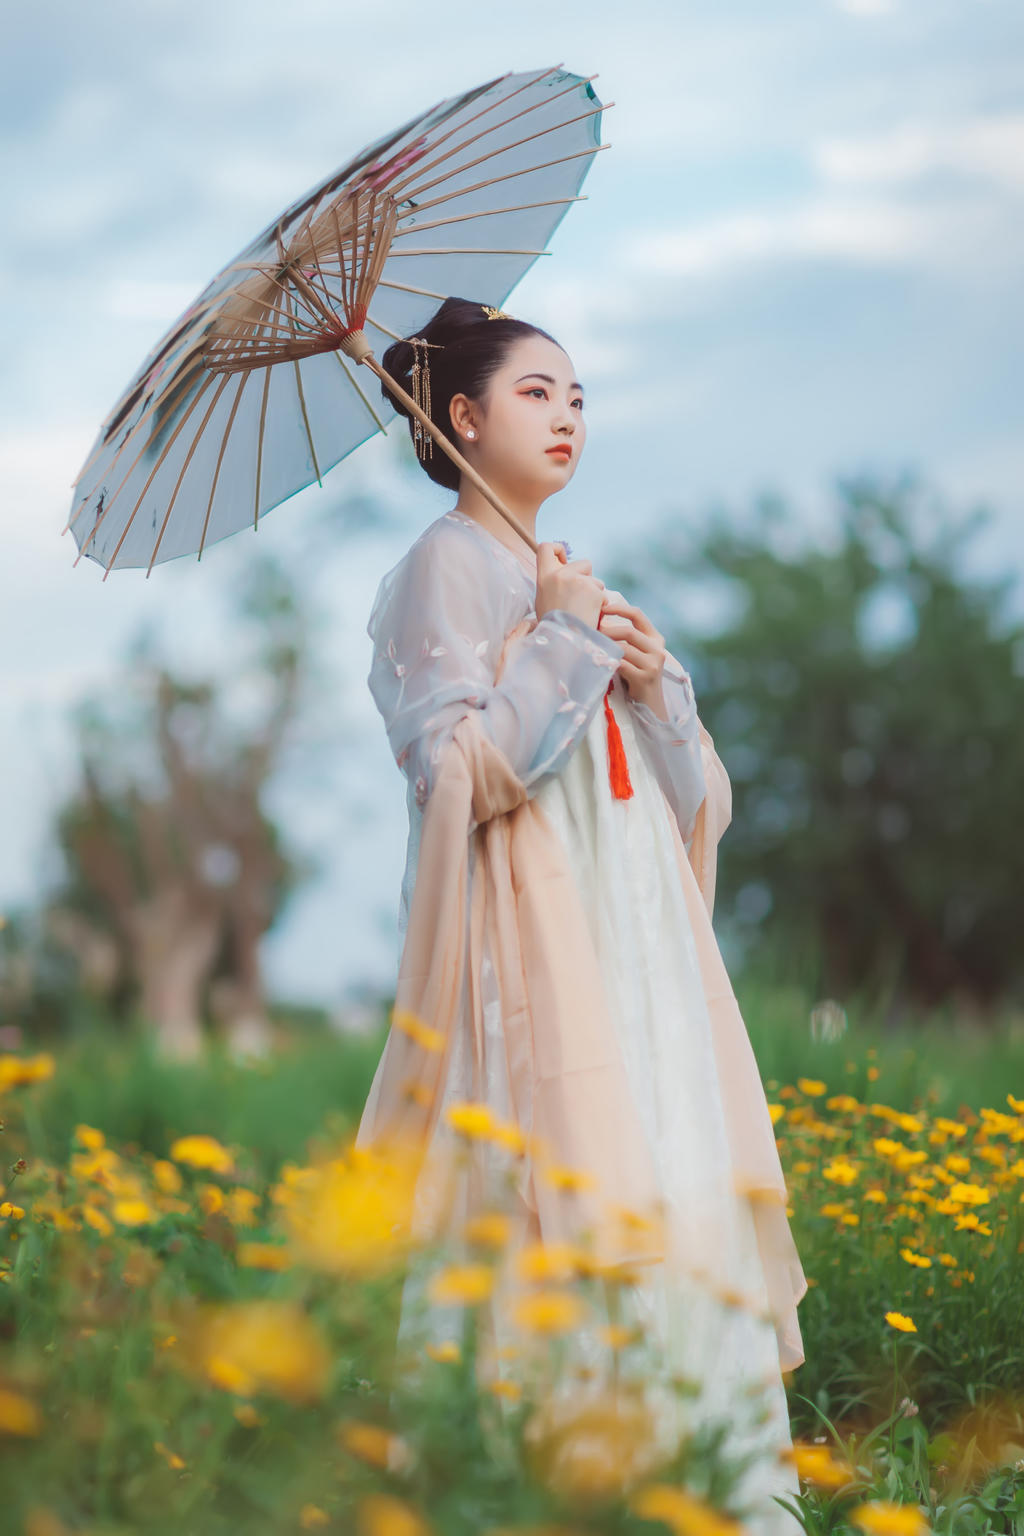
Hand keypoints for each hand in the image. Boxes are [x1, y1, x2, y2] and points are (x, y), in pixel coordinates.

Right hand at [535, 540, 605, 628]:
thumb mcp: (544, 601)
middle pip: (583, 563)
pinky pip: (602, 592)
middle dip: (587, 577)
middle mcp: (561, 574)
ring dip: (594, 592)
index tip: (564, 559)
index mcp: (544, 577)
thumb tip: (563, 571)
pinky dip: (600, 603)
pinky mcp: (593, 590)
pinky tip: (591, 615)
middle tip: (580, 598)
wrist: (564, 642)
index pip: (546, 547)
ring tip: (583, 610)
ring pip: (596, 579)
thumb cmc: (554, 626)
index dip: (558, 549)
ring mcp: (578, 581)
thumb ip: (553, 584)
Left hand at [597, 592, 668, 718]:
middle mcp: (657, 649)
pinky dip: (608, 661)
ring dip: (605, 646)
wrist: (650, 705)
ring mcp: (653, 664)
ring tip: (592, 647)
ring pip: (624, 648)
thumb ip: (625, 639)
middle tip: (591, 632)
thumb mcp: (635, 654)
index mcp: (655, 638)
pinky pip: (622, 665)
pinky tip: (598, 662)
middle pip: (628, 632)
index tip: (602, 608)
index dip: (618, 609)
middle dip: (607, 630)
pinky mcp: (645, 678)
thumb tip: (599, 620)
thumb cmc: (636, 676)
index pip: (637, 615)